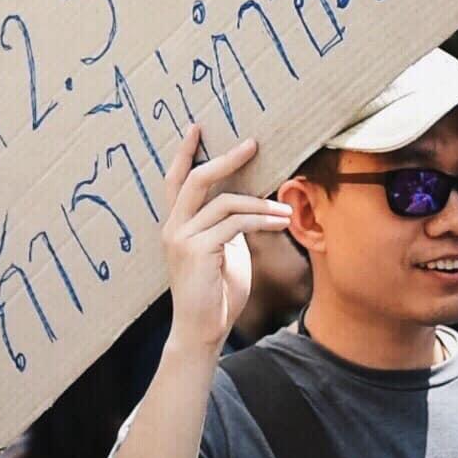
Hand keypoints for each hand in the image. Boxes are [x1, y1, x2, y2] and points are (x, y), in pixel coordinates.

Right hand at [160, 126, 291, 354]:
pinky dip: (261, 220)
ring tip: (284, 207)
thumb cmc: (215, 293)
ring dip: (260, 202)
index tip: (196, 127)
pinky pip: (234, 224)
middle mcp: (173, 227)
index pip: (175, 180)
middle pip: (196, 179)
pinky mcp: (197, 251)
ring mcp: (182, 238)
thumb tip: (249, 203)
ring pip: (224, 202)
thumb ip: (228, 226)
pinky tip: (279, 222)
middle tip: (252, 144)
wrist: (201, 331)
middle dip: (225, 158)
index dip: (185, 152)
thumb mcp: (223, 251)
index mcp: (176, 224)